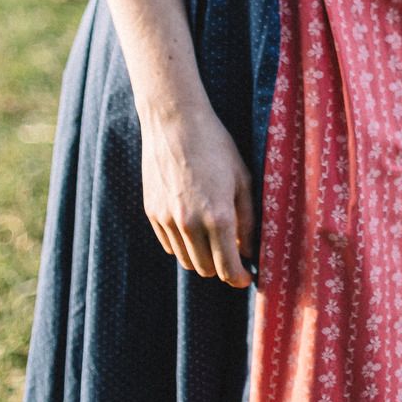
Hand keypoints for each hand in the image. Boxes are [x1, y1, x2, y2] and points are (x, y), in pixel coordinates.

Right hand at [140, 102, 255, 285]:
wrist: (175, 123)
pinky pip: (169, 244)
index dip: (239, 278)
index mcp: (218, 216)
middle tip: (232, 254)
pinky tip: (193, 226)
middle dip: (222, 267)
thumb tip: (248, 250)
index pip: (227, 268)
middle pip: (206, 269)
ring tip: (212, 239)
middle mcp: (190, 224)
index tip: (246, 277)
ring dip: (202, 258)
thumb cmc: (215, 146)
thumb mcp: (242, 178)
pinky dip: (183, 244)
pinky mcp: (153, 213)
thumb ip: (248, 219)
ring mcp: (168, 220)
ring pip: (186, 260)